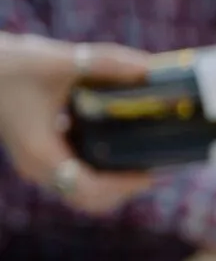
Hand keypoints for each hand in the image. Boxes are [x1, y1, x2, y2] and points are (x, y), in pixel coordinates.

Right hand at [0, 34, 154, 213]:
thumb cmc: (9, 64)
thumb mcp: (59, 61)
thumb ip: (105, 63)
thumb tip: (149, 68)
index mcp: (41, 153)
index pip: (88, 190)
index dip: (123, 187)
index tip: (150, 174)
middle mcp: (37, 168)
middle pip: (90, 199)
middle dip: (125, 189)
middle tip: (155, 169)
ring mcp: (37, 166)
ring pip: (82, 192)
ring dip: (113, 184)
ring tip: (143, 161)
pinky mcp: (40, 157)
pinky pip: (75, 178)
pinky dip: (100, 173)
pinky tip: (119, 149)